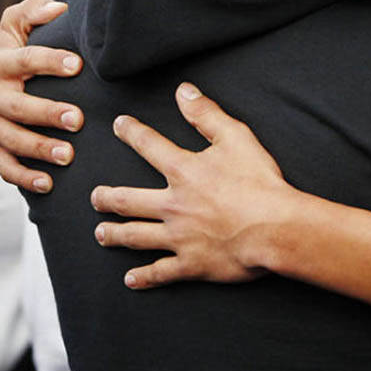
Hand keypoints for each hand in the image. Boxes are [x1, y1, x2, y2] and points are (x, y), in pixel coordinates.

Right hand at [0, 0, 83, 192]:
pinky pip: (3, 166)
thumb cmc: (15, 50)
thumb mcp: (17, 25)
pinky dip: (24, 177)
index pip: (23, 60)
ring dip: (38, 149)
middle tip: (78, 118)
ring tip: (69, 155)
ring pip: (9, 140)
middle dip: (46, 113)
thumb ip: (32, 11)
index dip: (49, 61)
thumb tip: (58, 7)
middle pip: (14, 106)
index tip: (78, 64)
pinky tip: (49, 184)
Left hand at [91, 83, 295, 288]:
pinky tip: (130, 278)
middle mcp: (172, 205)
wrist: (274, 228)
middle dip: (107, 197)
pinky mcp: (190, 263)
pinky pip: (160, 272)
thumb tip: (183, 91)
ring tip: (101, 233)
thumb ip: (207, 114)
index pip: (149, 146)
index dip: (132, 132)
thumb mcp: (236, 137)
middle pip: (128, 201)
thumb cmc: (258, 182)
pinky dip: (143, 277)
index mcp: (183, 171)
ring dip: (114, 235)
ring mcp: (179, 237)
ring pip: (135, 236)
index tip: (119, 125)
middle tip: (96, 197)